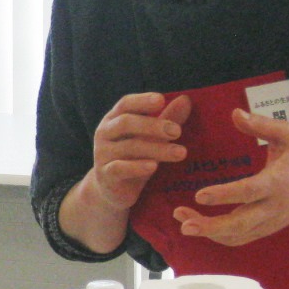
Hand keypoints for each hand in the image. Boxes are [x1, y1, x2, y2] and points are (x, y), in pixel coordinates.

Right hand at [89, 92, 192, 210]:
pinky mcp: (105, 175)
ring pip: (128, 147)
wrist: (111, 189)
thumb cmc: (133, 158)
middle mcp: (104, 133)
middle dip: (153, 126)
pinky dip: (137, 167)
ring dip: (156, 149)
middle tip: (177, 131)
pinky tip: (154, 166)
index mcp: (114, 119)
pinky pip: (120, 168)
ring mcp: (102, 154)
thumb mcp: (150, 138)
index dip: (142, 101)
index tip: (161, 100)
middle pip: (126, 123)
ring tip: (180, 153)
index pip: (125, 104)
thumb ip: (166, 119)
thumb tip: (185, 99)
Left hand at [173, 108, 288, 245]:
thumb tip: (235, 113)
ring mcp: (269, 222)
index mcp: (279, 182)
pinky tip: (199, 225)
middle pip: (241, 224)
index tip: (199, 195)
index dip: (224, 195)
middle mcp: (273, 207)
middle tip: (184, 225)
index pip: (249, 191)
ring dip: (209, 232)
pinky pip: (239, 239)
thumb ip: (262, 124)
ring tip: (183, 223)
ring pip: (237, 235)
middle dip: (211, 226)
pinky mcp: (265, 230)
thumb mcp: (288, 135)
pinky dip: (218, 237)